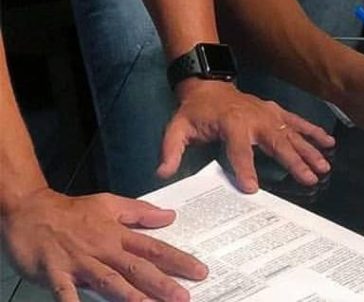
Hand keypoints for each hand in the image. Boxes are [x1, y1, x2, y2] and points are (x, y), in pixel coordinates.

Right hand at [2, 186, 204, 301]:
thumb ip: (140, 212)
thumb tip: (170, 216)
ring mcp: (80, 261)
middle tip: (183, 297)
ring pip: (108, 280)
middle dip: (161, 283)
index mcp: (117, 234)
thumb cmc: (73, 211)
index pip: (153, 248)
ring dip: (129, 295)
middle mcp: (103, 249)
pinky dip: (73, 301)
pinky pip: (65, 291)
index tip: (199, 271)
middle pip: (137, 267)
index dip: (177, 260)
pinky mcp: (55, 272)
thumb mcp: (110, 203)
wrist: (32, 211)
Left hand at [157, 80, 334, 192]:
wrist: (209, 85)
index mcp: (232, 124)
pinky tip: (329, 142)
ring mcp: (270, 114)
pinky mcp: (276, 112)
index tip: (253, 189)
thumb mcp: (177, 129)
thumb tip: (163, 173)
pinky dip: (314, 131)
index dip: (245, 169)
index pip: (239, 150)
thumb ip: (171, 150)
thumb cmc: (194, 112)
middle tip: (310, 179)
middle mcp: (256, 118)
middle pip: (277, 142)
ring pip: (292, 134)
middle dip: (294, 161)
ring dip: (310, 150)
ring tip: (324, 167)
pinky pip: (297, 121)